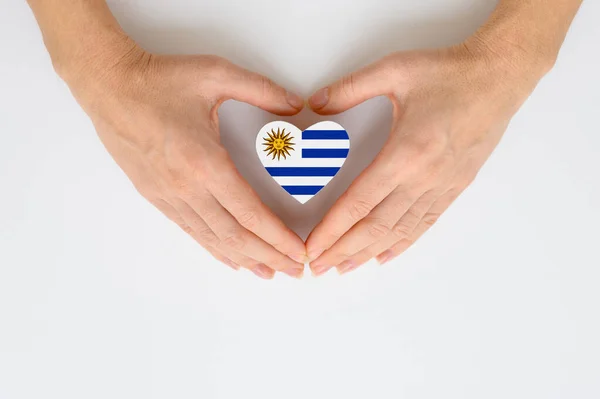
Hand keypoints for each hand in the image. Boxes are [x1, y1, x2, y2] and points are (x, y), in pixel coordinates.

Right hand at [62, 37, 306, 278]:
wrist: (108, 86)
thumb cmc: (160, 81)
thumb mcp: (216, 74)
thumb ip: (262, 90)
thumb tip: (295, 106)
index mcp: (205, 162)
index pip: (250, 213)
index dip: (277, 237)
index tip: (298, 253)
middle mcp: (186, 188)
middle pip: (235, 235)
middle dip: (268, 257)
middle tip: (293, 271)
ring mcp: (168, 196)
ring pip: (212, 239)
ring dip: (244, 259)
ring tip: (268, 274)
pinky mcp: (155, 196)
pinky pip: (191, 231)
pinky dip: (214, 248)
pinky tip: (230, 259)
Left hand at [305, 35, 551, 274]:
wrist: (500, 77)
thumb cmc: (449, 73)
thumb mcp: (394, 70)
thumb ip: (349, 88)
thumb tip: (315, 103)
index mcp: (405, 153)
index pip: (358, 202)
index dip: (332, 230)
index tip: (312, 248)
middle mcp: (423, 178)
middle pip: (375, 226)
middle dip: (343, 250)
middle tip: (319, 268)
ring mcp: (442, 186)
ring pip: (399, 231)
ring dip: (369, 253)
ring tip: (345, 268)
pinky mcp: (456, 186)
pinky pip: (425, 223)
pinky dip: (403, 243)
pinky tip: (386, 256)